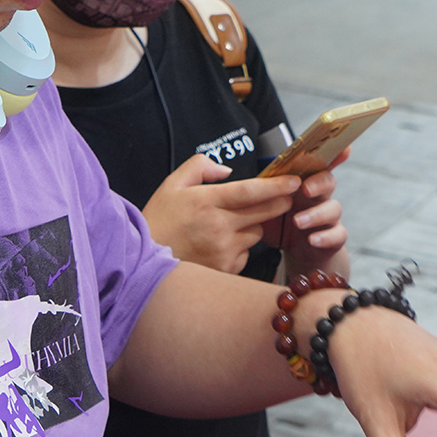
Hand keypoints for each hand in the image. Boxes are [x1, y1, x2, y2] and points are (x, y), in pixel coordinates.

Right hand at [142, 155, 300, 273]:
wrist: (142, 261)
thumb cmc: (159, 220)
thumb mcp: (172, 184)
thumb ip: (199, 167)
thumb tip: (226, 170)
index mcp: (206, 202)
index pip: (249, 192)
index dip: (275, 186)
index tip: (293, 181)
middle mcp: (218, 227)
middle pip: (263, 213)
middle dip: (278, 204)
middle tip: (284, 198)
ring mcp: (223, 251)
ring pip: (256, 234)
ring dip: (252, 226)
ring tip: (230, 225)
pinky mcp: (225, 269)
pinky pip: (246, 253)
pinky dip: (240, 247)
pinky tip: (221, 245)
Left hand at [271, 149, 350, 273]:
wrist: (293, 251)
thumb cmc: (279, 222)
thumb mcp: (266, 205)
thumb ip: (263, 191)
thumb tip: (245, 177)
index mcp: (304, 183)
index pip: (318, 164)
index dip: (332, 154)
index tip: (343, 148)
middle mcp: (320, 196)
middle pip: (328, 181)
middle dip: (319, 182)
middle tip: (305, 189)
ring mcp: (329, 216)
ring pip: (334, 208)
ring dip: (316, 214)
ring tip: (297, 222)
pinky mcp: (333, 237)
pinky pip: (338, 234)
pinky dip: (326, 237)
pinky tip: (312, 240)